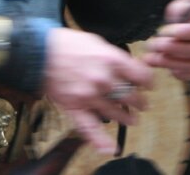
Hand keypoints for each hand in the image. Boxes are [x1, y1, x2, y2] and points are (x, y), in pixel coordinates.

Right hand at [42, 28, 153, 154]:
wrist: (40, 52)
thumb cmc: (68, 44)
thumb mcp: (98, 42)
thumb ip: (115, 57)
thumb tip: (129, 67)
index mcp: (112, 60)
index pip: (141, 76)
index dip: (148, 82)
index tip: (149, 85)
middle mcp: (104, 79)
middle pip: (131, 96)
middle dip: (139, 101)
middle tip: (142, 103)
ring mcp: (90, 96)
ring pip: (116, 112)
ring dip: (127, 117)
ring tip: (132, 119)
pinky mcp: (75, 108)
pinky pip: (89, 127)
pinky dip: (100, 140)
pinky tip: (110, 148)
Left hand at [143, 0, 189, 81]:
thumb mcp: (186, 5)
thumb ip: (179, 11)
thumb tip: (171, 24)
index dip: (188, 32)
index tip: (168, 31)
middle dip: (174, 48)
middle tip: (155, 45)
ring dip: (171, 63)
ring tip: (153, 58)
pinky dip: (178, 72)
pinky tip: (166, 66)